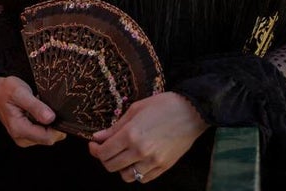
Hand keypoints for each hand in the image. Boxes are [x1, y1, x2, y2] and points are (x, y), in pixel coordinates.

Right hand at [0, 76, 65, 146]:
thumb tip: (51, 118)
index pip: (47, 137)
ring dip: (49, 124)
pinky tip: (38, 114)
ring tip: (39, 109)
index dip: (57, 126)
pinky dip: (45, 125)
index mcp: (19, 129)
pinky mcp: (26, 136)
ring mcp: (23, 138)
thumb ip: (35, 106)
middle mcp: (21, 138)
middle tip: (46, 108)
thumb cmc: (5, 90)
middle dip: (53, 125)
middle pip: (49, 139)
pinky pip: (43, 134)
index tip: (56, 112)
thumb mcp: (20, 92)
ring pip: (47, 137)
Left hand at [88, 92, 206, 182]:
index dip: (94, 150)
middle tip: (105, 149)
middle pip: (111, 166)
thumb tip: (97, 137)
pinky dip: (136, 173)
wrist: (191, 112)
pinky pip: (143, 179)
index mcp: (130, 134)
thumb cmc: (162, 105)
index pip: (104, 152)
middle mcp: (140, 151)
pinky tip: (136, 161)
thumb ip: (115, 127)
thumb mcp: (135, 109)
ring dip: (120, 168)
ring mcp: (153, 161)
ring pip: (127, 176)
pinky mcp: (164, 167)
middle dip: (104, 159)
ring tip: (122, 156)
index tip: (94, 145)